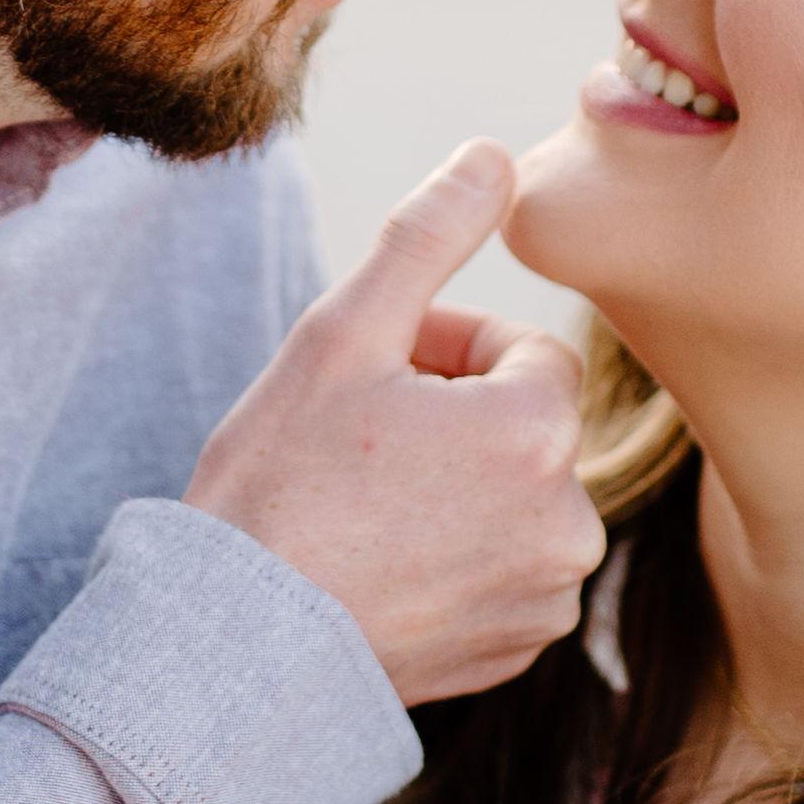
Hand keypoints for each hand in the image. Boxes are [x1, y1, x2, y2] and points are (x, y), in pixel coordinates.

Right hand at [182, 139, 607, 704]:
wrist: (234, 644)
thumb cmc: (278, 483)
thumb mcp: (341, 334)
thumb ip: (427, 234)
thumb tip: (496, 152)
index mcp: (537, 430)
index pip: (525, 352)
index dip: (446, 353)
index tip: (375, 384)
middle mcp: (569, 521)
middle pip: (526, 427)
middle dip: (457, 420)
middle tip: (361, 448)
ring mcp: (548, 597)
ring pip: (519, 499)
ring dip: (461, 489)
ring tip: (368, 511)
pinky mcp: (519, 650)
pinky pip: (507, 572)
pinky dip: (459, 561)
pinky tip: (382, 568)